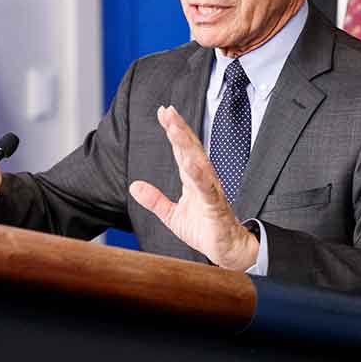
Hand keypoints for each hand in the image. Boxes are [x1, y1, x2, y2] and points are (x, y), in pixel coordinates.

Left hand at [129, 105, 257, 269]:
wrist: (227, 250)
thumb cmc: (204, 230)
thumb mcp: (172, 215)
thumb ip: (154, 200)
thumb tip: (134, 185)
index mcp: (192, 180)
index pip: (181, 150)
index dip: (173, 130)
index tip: (163, 111)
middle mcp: (203, 180)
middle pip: (190, 150)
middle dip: (179, 129)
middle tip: (168, 111)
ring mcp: (210, 191)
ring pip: (199, 163)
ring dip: (187, 145)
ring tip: (175, 128)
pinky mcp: (215, 207)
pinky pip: (207, 189)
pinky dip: (199, 176)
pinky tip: (191, 163)